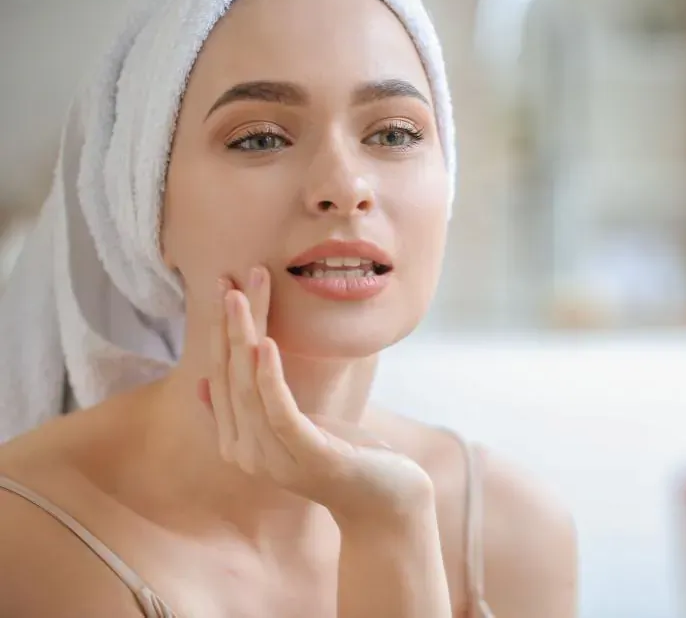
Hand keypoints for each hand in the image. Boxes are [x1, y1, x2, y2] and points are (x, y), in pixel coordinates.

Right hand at [201, 266, 434, 530]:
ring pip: (248, 388)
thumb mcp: (291, 427)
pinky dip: (269, 377)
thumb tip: (206, 381)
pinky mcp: (308, 458)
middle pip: (230, 377)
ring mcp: (275, 460)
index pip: (219, 378)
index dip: (218, 332)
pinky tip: (267, 343)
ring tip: (241, 296)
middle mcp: (247, 454)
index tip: (223, 287)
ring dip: (244, 337)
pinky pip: (280, 412)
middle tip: (227, 279)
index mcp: (238, 443)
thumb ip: (252, 406)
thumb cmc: (341, 455)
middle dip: (228, 325)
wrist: (387, 500)